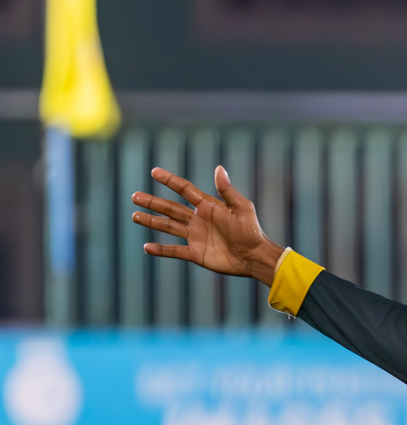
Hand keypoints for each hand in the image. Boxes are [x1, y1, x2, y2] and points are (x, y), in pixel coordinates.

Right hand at [131, 165, 285, 285]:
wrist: (255, 256)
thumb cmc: (251, 230)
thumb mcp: (241, 208)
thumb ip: (227, 190)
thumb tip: (219, 168)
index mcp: (208, 206)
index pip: (185, 190)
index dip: (170, 181)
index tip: (154, 172)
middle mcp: (199, 220)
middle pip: (171, 208)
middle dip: (153, 202)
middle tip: (134, 196)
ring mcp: (196, 236)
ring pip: (168, 227)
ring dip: (151, 221)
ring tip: (134, 216)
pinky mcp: (196, 253)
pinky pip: (174, 250)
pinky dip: (161, 250)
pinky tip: (146, 247)